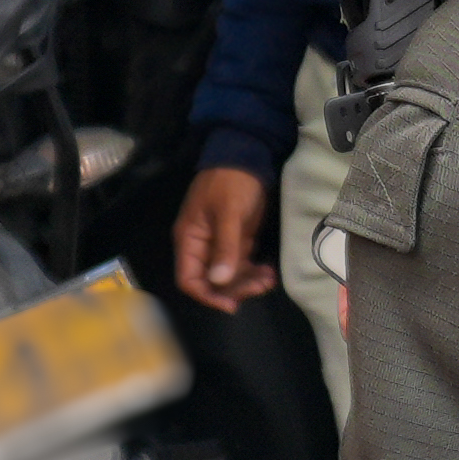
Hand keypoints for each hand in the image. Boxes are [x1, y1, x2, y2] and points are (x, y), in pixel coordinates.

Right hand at [173, 158, 277, 310]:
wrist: (247, 155)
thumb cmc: (231, 182)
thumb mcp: (228, 213)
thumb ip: (225, 247)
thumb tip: (219, 281)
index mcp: (190, 239)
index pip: (189, 278)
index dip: (206, 295)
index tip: (230, 303)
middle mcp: (202, 246)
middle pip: (212, 281)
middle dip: (234, 288)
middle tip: (259, 287)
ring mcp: (220, 244)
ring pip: (229, 276)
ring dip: (248, 282)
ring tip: (269, 279)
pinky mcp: (237, 240)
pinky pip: (242, 264)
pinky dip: (254, 271)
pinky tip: (269, 272)